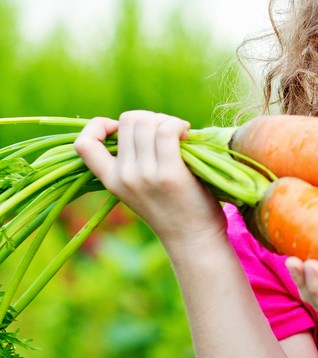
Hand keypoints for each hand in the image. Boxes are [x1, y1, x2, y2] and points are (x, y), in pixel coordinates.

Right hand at [74, 111, 225, 250]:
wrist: (193, 239)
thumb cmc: (174, 207)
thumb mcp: (140, 187)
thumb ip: (133, 161)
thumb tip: (141, 122)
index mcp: (111, 180)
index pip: (83, 144)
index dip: (99, 125)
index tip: (124, 129)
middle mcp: (123, 176)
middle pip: (128, 120)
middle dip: (150, 118)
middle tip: (168, 133)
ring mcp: (144, 175)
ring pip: (148, 121)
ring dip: (168, 121)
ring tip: (181, 135)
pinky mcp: (168, 173)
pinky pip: (167, 131)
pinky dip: (178, 125)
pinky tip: (187, 136)